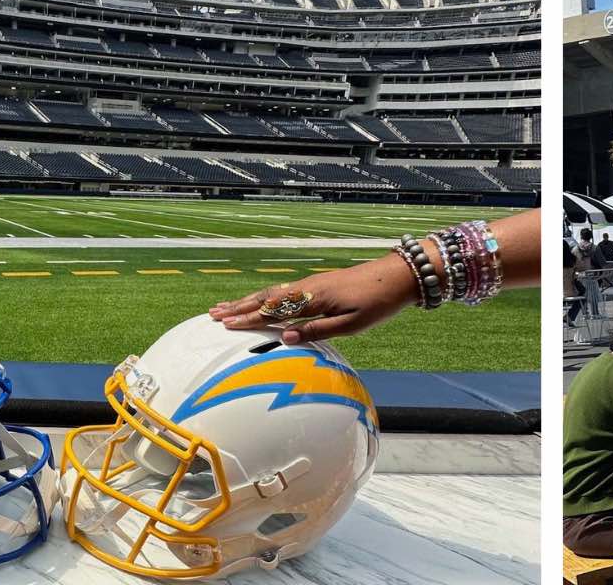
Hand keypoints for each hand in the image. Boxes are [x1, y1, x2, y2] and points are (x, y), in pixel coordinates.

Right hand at [210, 249, 419, 343]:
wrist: (398, 276)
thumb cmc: (377, 304)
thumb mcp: (351, 325)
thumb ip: (317, 330)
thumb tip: (285, 336)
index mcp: (313, 299)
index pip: (273, 310)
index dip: (248, 318)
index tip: (224, 324)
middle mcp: (308, 288)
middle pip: (267, 297)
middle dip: (239, 307)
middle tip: (213, 314)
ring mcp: (313, 284)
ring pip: (274, 292)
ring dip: (249, 300)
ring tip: (228, 307)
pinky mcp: (320, 284)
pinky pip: (285, 290)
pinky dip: (266, 296)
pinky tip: (262, 301)